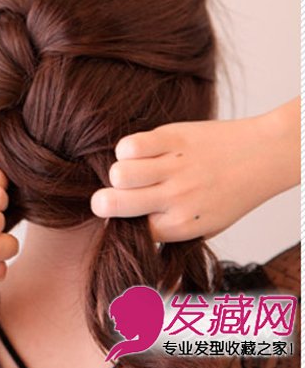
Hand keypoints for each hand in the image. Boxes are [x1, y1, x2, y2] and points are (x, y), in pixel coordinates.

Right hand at [90, 98, 299, 241]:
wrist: (264, 155)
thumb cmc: (233, 193)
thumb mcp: (208, 225)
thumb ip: (172, 230)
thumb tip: (134, 227)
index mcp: (183, 225)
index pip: (132, 229)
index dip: (126, 221)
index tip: (130, 212)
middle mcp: (175, 198)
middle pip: (114, 204)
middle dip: (104, 202)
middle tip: (110, 196)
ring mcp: (174, 167)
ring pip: (119, 174)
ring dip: (120, 173)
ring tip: (134, 170)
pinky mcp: (173, 137)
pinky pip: (130, 145)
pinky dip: (128, 148)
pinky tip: (142, 151)